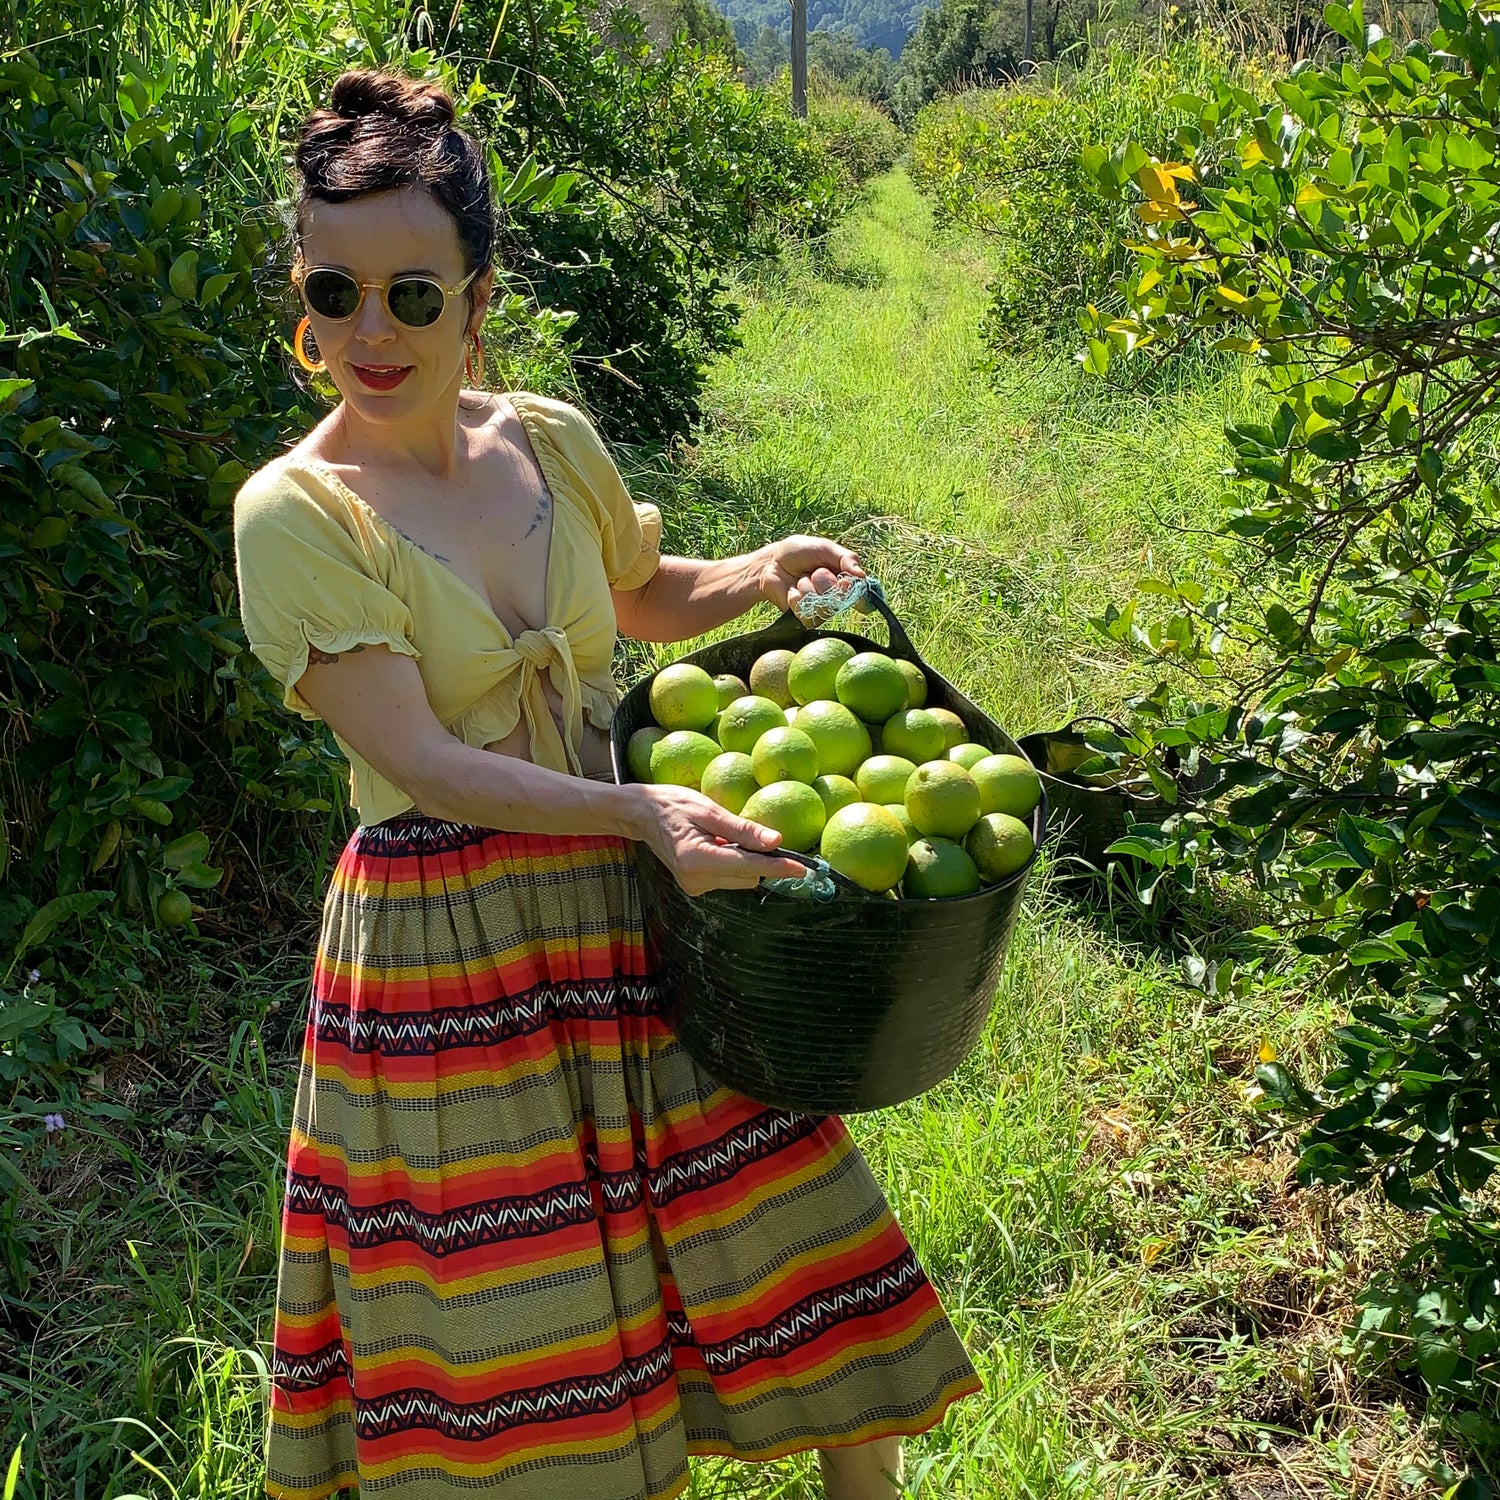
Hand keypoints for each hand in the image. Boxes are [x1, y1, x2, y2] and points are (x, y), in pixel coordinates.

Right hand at [626, 783, 808, 895]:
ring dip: (742, 860)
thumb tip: (776, 841)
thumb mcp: (709, 810)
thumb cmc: (673, 805)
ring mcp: (693, 886)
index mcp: (697, 860)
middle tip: (746, 832)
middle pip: (748, 877)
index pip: (749, 867)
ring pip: (740, 879)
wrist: (641, 814)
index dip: (777, 867)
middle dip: (756, 858)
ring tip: (720, 836)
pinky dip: (730, 863)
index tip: (801, 868)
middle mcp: (695, 880)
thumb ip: (742, 829)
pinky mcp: (694, 887)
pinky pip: (728, 878)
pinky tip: (714, 845)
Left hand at [760, 536, 865, 623]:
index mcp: (845, 581)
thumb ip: (847, 558)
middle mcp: (836, 598)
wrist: (770, 563)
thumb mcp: (825, 548)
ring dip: (808, 587)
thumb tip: (862, 576)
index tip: (847, 582)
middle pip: (841, 598)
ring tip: (800, 578)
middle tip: (814, 571)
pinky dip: (796, 597)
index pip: (863, 597)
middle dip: (825, 580)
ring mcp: (820, 609)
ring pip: (823, 605)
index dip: (858, 593)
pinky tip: (791, 591)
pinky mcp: (804, 618)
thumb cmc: (798, 553)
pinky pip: (807, 613)